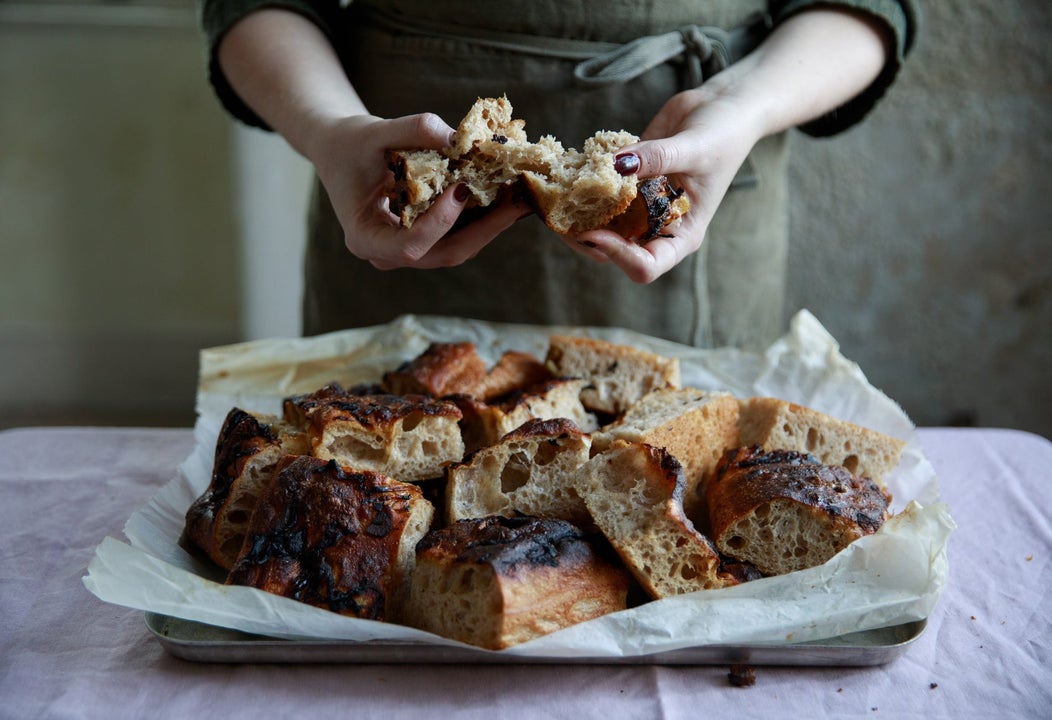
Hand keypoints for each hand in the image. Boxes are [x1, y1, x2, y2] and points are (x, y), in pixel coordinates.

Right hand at [308, 111, 529, 269]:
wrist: (343, 151)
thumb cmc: (350, 145)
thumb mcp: (373, 132)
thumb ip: (411, 130)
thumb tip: (456, 134)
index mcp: (366, 238)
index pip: (409, 246)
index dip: (439, 223)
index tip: (461, 189)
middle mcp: (390, 254)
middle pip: (445, 253)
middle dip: (486, 228)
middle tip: (518, 201)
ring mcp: (411, 250)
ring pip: (460, 247)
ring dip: (494, 224)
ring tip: (523, 197)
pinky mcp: (429, 239)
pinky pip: (462, 234)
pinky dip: (487, 216)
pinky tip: (511, 195)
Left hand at [566, 86, 761, 282]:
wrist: (722, 107)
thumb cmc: (724, 134)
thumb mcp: (696, 147)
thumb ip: (657, 158)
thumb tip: (616, 165)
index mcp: (681, 234)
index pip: (645, 266)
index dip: (616, 255)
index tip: (594, 231)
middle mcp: (656, 227)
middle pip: (611, 252)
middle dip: (583, 236)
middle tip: (559, 211)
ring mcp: (639, 207)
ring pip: (599, 224)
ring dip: (576, 212)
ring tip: (556, 192)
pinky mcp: (626, 184)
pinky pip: (598, 193)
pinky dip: (582, 185)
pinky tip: (569, 169)